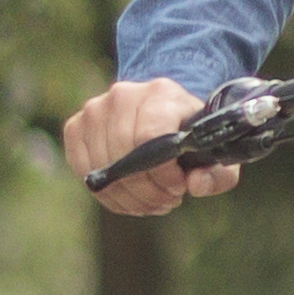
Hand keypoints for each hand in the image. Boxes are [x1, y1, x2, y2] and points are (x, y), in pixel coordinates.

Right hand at [61, 77, 235, 216]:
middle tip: (167, 199)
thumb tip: (195, 185)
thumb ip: (218, 174)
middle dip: (148, 189)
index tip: (178, 186)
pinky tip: (129, 198)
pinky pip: (84, 171)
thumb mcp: (214, 151)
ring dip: (128, 196)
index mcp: (162, 93)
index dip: (163, 172)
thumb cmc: (189, 134)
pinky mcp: (75, 126)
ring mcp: (95, 109)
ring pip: (103, 168)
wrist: (161, 109)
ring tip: (152, 201)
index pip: (151, 137)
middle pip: (125, 155)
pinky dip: (107, 194)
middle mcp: (124, 95)